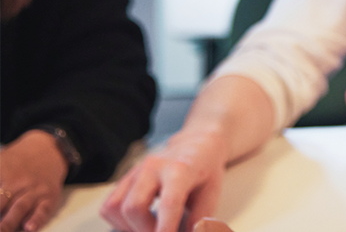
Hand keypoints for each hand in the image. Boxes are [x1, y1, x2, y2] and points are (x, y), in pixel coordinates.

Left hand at [0, 131, 67, 231]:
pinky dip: (37, 219)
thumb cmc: (16, 161)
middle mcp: (18, 182)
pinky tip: (29, 227)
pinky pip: (43, 209)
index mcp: (2, 173)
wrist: (46, 150)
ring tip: (1, 231)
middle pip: (0, 202)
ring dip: (8, 222)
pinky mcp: (49, 197)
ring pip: (20, 208)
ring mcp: (34, 190)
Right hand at [100, 128, 226, 231]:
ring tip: (151, 230)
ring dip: (129, 228)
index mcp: (180, 169)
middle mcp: (153, 167)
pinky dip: (119, 221)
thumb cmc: (205, 171)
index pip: (168, 203)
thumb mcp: (212, 193)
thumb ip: (201, 219)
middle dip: (146, 231)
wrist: (196, 145)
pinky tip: (138, 224)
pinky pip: (109, 206)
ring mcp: (135, 171)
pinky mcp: (125, 178)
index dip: (165, 229)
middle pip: (134, 207)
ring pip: (115, 208)